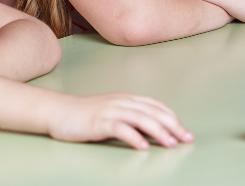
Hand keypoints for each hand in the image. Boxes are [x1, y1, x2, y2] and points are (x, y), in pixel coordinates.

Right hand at [46, 93, 193, 149]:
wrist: (58, 112)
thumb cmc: (85, 115)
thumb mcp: (112, 112)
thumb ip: (131, 117)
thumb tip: (153, 131)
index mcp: (127, 98)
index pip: (156, 106)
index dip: (173, 118)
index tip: (185, 132)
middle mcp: (121, 102)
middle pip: (153, 112)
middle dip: (173, 125)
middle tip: (186, 139)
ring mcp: (110, 110)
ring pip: (140, 118)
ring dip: (158, 131)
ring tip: (170, 144)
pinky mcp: (98, 121)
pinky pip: (119, 128)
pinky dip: (133, 137)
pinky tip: (142, 147)